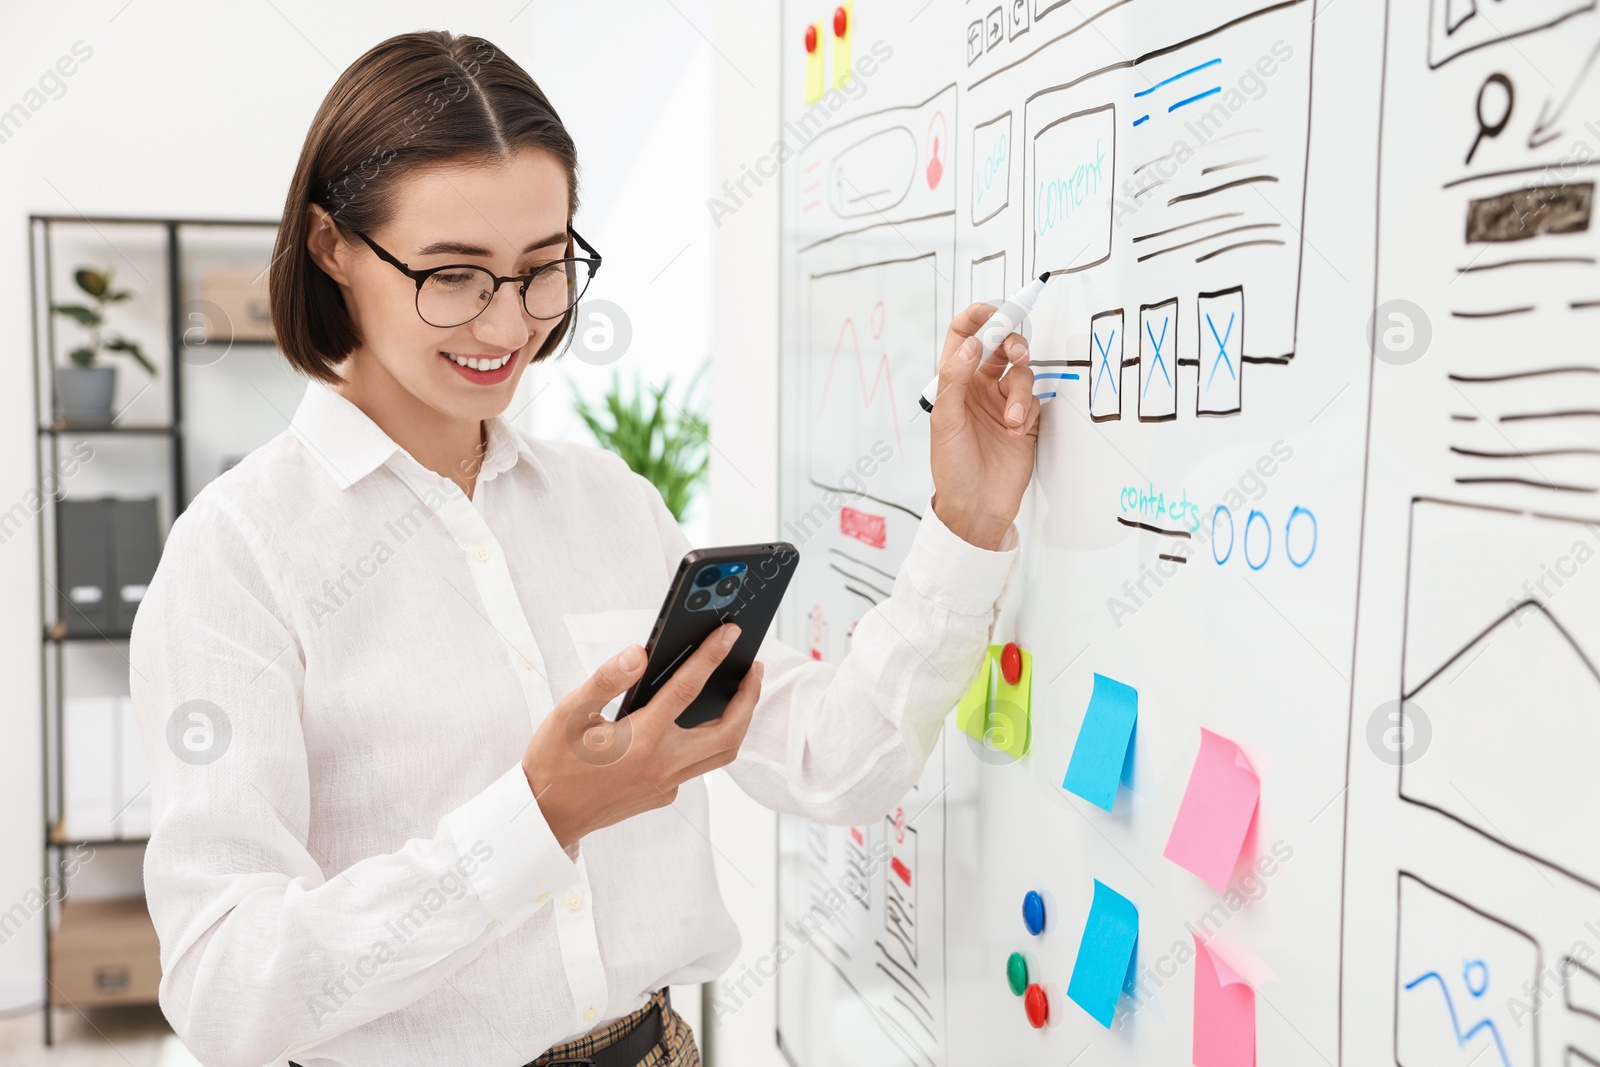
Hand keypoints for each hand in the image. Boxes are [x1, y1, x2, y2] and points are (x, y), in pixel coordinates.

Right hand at [520, 622, 761, 850]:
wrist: (546, 816)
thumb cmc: (553, 762)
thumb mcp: (569, 713)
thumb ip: (606, 680)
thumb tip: (638, 653)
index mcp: (640, 740)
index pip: (687, 690)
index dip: (711, 657)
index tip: (730, 633)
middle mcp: (661, 765)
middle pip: (728, 731)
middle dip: (749, 697)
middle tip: (754, 667)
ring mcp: (666, 784)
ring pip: (721, 753)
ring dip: (738, 721)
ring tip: (742, 691)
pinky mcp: (663, 795)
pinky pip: (697, 766)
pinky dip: (708, 740)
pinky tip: (699, 721)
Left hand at [928, 303, 1038, 549]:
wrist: (975, 506)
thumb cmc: (952, 468)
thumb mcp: (944, 421)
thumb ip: (955, 379)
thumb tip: (969, 344)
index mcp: (954, 381)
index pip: (964, 334)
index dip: (979, 317)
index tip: (995, 312)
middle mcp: (978, 387)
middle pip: (1001, 346)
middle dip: (1012, 344)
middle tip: (1016, 353)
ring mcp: (1002, 403)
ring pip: (1021, 374)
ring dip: (1019, 393)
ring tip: (1012, 420)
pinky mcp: (1024, 420)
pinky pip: (1035, 401)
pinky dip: (1027, 413)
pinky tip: (1015, 433)